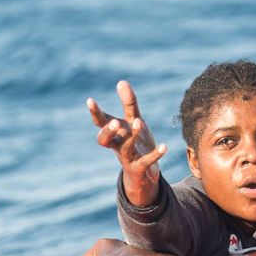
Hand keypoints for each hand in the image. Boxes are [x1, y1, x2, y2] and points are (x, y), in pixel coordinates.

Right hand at [88, 80, 166, 206]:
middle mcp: (117, 145)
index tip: (90, 100)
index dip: (95, 113)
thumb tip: (121, 82)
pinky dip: (155, 155)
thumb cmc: (137, 142)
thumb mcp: (134, 121)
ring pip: (125, 148)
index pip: (100, 123)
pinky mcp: (140, 168)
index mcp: (114, 133)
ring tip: (139, 123)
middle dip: (108, 131)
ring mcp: (128, 158)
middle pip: (105, 140)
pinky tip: (165, 146)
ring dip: (131, 136)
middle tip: (115, 122)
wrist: (144, 173)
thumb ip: (129, 103)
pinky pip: (146, 162)